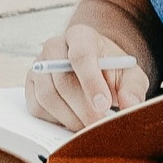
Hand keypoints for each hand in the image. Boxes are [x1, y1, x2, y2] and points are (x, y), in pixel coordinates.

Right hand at [26, 24, 148, 130]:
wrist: (94, 67)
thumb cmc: (111, 69)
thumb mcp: (129, 74)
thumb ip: (132, 88)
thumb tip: (130, 105)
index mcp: (81, 36)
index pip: (81, 55)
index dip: (92, 82)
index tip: (104, 104)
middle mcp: (54, 47)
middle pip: (63, 81)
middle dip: (83, 108)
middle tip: (99, 125)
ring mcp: (38, 66)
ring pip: (47, 97)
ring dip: (70, 118)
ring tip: (89, 127)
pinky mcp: (30, 86)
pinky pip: (37, 107)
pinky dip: (57, 120)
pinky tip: (74, 121)